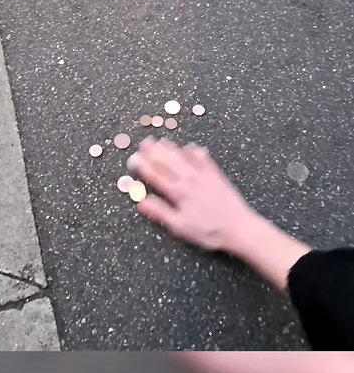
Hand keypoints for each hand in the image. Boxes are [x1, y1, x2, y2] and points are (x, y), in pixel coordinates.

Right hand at [128, 138, 255, 252]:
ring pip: (182, 156)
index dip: (143, 166)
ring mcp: (203, 174)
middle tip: (143, 143)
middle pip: (167, 161)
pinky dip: (194, 150)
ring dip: (170, 148)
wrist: (239, 227)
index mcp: (178, 192)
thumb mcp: (180, 227)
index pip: (155, 175)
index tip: (133, 159)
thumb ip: (160, 212)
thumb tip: (141, 201)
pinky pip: (203, 157)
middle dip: (153, 152)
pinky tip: (189, 147)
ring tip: (160, 141)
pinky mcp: (215, 174)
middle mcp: (188, 179)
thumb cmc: (209, 231)